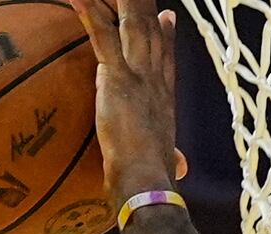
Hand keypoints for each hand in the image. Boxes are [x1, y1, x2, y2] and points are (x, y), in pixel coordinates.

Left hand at [70, 0, 186, 209]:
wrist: (147, 179)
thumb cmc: (153, 179)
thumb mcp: (165, 161)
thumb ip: (170, 157)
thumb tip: (180, 165)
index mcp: (163, 97)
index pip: (166, 58)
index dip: (166, 35)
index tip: (168, 15)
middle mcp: (154, 79)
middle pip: (151, 31)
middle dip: (147, 7)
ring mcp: (138, 75)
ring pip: (131, 26)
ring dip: (125, 2)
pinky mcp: (117, 78)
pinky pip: (101, 40)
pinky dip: (91, 16)